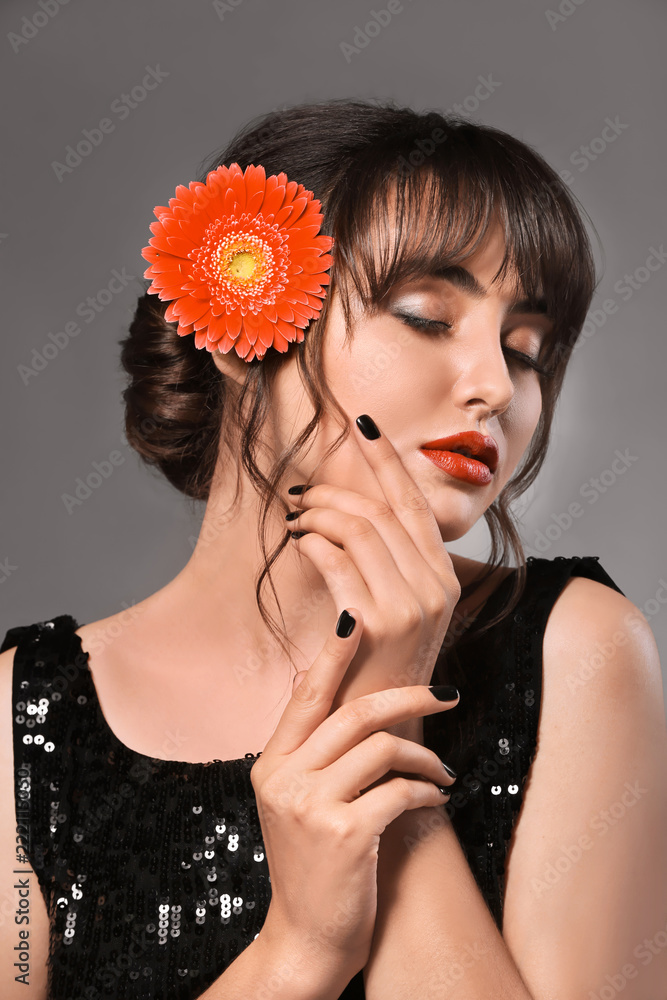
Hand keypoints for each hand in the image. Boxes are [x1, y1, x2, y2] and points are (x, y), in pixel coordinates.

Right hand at [252, 609, 458, 984]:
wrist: (306, 939)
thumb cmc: (312, 865)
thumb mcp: (295, 801)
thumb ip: (311, 751)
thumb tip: (332, 692)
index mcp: (271, 764)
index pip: (306, 695)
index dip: (332, 654)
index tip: (356, 619)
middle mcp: (284, 778)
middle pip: (354, 712)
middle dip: (408, 696)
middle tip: (446, 693)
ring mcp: (311, 806)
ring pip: (382, 748)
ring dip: (423, 755)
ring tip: (441, 769)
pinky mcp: (345, 834)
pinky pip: (399, 791)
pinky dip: (426, 789)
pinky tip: (435, 797)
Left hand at [287, 414, 460, 734]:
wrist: (376, 732)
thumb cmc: (376, 669)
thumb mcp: (399, 613)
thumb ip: (390, 565)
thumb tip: (359, 515)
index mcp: (442, 578)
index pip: (413, 503)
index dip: (386, 459)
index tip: (361, 424)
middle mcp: (435, 586)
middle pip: (381, 509)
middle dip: (335, 490)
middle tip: (302, 492)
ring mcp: (411, 604)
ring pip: (358, 527)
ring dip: (318, 513)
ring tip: (295, 517)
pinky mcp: (379, 621)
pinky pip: (337, 557)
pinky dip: (313, 541)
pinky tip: (299, 542)